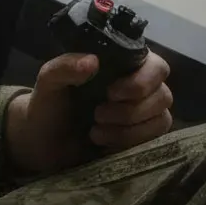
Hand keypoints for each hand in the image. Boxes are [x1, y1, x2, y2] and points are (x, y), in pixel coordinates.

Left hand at [4, 50, 173, 175]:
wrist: (42, 142)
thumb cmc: (49, 104)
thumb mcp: (48, 81)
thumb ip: (65, 66)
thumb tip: (93, 61)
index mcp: (124, 65)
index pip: (156, 66)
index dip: (141, 81)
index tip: (111, 92)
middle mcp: (141, 87)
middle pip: (163, 95)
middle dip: (130, 110)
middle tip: (97, 114)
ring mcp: (144, 114)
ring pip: (161, 120)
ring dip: (128, 129)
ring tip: (95, 132)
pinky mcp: (142, 139)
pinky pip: (153, 141)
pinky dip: (128, 143)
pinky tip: (104, 143)